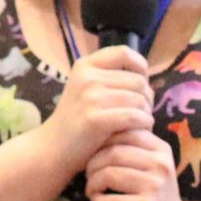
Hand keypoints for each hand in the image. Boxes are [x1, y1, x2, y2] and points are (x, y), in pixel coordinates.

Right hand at [47, 44, 152, 169]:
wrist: (52, 147)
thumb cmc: (77, 121)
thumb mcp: (88, 90)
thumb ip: (111, 79)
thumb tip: (145, 77)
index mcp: (85, 66)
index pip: (124, 53)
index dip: (140, 67)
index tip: (142, 84)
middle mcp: (87, 77)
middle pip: (138, 81)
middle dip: (147, 97)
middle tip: (142, 112)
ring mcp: (90, 97)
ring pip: (140, 99)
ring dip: (146, 113)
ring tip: (140, 123)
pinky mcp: (95, 118)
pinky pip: (134, 116)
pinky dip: (143, 123)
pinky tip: (140, 130)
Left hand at [85, 130, 184, 200]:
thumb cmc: (155, 194)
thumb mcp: (152, 166)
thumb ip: (134, 147)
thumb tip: (102, 127)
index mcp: (161, 149)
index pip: (124, 132)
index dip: (102, 142)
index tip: (97, 155)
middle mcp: (161, 164)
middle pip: (113, 152)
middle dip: (92, 164)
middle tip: (90, 175)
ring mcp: (155, 186)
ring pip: (108, 174)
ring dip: (92, 183)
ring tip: (93, 189)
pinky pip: (108, 199)